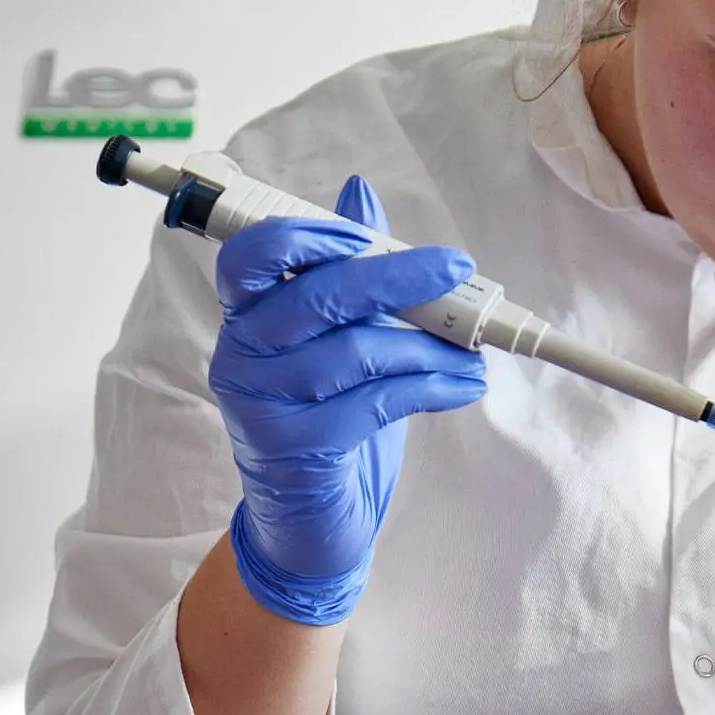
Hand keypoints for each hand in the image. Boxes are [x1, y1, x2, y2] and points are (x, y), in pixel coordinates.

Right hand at [209, 176, 488, 625]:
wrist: (309, 522)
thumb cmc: (327, 417)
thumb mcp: (338, 340)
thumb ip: (347, 271)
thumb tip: (360, 192)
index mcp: (246, 315)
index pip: (251, 255)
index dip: (305, 236)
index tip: (366, 236)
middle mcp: (241, 353)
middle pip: (316, 296)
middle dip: (396, 277)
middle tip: (458, 269)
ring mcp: (261, 403)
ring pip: (355, 352)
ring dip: (430, 346)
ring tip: (473, 352)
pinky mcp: (292, 448)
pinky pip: (375, 402)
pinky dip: (431, 387)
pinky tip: (463, 385)